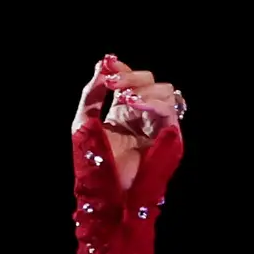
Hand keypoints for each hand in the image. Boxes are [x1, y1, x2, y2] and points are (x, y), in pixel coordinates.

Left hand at [73, 54, 188, 200]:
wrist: (105, 190)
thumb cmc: (93, 161)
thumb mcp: (84, 120)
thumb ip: (92, 93)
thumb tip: (102, 63)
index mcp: (124, 111)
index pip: (130, 80)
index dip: (122, 68)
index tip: (107, 65)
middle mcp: (143, 115)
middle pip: (149, 81)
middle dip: (131, 76)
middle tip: (113, 83)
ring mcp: (156, 124)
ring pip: (165, 90)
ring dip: (143, 88)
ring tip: (124, 97)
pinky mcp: (168, 135)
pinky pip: (168, 108)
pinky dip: (151, 102)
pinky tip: (133, 104)